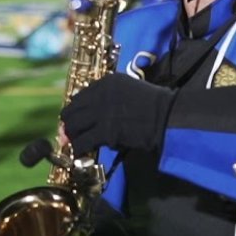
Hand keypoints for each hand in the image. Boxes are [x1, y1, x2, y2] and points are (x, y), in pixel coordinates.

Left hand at [61, 74, 175, 154]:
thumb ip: (109, 100)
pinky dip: (79, 149)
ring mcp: (101, 112)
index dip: (75, 111)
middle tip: (70, 135)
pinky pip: (82, 142)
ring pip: (73, 127)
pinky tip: (81, 154)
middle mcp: (100, 94)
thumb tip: (91, 118)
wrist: (166, 116)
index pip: (79, 97)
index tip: (75, 121)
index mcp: (106, 82)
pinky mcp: (105, 131)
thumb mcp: (129, 90)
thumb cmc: (154, 105)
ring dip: (73, 137)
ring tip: (77, 145)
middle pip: (71, 111)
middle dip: (69, 125)